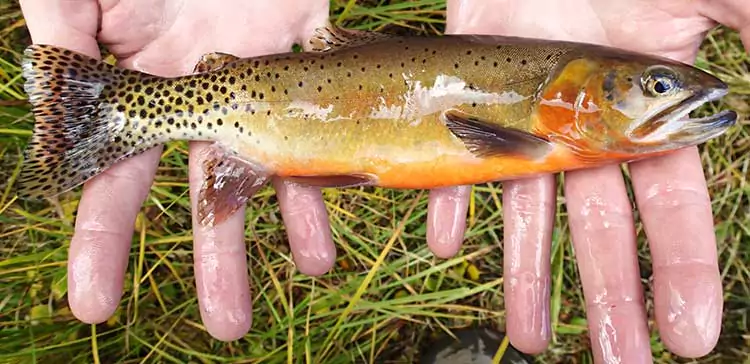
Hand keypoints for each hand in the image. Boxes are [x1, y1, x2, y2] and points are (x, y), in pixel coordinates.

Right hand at [16, 0, 486, 341]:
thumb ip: (60, 29)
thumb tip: (44, 92)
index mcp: (152, 85)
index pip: (121, 178)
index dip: (104, 241)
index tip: (95, 304)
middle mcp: (213, 96)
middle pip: (214, 193)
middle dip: (222, 260)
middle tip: (229, 326)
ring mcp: (268, 80)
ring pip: (284, 164)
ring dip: (300, 221)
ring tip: (317, 268)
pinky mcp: (315, 49)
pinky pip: (339, 109)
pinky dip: (353, 152)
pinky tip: (372, 184)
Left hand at [444, 0, 747, 359]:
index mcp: (647, 109)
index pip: (672, 207)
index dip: (682, 269)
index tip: (689, 335)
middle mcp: (587, 123)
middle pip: (600, 226)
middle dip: (609, 294)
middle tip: (617, 361)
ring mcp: (527, 112)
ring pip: (529, 208)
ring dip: (528, 272)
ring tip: (530, 338)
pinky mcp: (472, 90)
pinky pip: (455, 156)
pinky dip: (450, 198)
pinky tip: (449, 244)